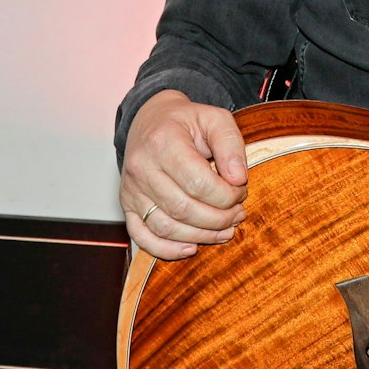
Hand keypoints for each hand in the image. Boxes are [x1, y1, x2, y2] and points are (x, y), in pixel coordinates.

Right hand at [120, 90, 248, 259]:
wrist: (150, 121)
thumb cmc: (186, 121)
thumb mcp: (215, 119)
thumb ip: (231, 145)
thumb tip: (238, 179)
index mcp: (163, 142)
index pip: (199, 183)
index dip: (227, 195)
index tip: (242, 191)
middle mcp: (141, 168)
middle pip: (184, 209)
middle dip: (219, 218)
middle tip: (239, 213)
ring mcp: (131, 189)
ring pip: (165, 227)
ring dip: (201, 235)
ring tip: (226, 229)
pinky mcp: (127, 205)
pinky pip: (141, 236)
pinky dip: (166, 250)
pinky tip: (192, 248)